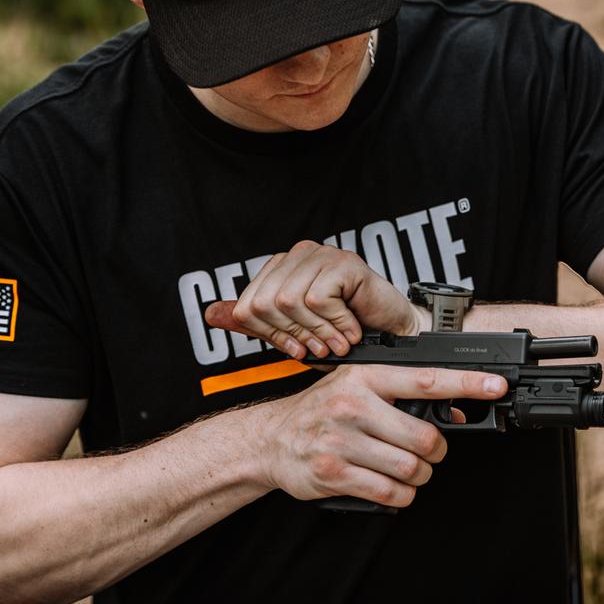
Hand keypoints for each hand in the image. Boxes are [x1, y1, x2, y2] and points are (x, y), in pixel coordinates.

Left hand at [204, 240, 430, 358]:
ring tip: (336, 342)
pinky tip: (350, 330)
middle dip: (293, 335)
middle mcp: (297, 256)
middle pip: (266, 304)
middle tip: (318, 348)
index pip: (249, 306)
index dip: (271, 336)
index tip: (297, 349)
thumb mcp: (291, 333)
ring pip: (290, 301)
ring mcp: (320, 255)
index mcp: (280, 269)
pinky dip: (335, 323)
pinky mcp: (343, 262)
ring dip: (317, 332)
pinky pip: (318, 299)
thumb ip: (254, 323)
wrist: (392, 335)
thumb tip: (210, 314)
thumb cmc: (344, 333)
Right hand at [253, 364, 507, 507]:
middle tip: (428, 453)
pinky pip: (389, 493)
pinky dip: (400, 496)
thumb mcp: (358, 389)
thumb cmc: (322, 411)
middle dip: (436, 452)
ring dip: (418, 477)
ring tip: (406, 471)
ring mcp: (341, 440)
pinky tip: (391, 487)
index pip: (426, 380)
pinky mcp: (333, 472)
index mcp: (365, 377)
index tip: (495, 386)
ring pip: (410, 469)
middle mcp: (352, 405)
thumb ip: (402, 396)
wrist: (272, 438)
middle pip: (425, 438)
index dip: (466, 384)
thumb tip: (455, 414)